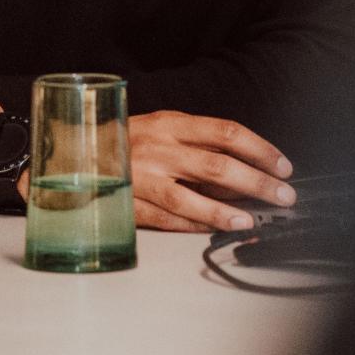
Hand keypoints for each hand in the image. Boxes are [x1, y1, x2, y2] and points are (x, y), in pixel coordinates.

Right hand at [128, 110, 295, 233]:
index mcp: (170, 123)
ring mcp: (139, 177)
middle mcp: (156, 148)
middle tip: (283, 195)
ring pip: (189, 197)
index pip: (226, 133)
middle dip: (256, 182)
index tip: (283, 166)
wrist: (71, 153)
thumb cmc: (126, 141)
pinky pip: (164, 218)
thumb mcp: (163, 129)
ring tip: (250, 220)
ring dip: (225, 211)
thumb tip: (245, 173)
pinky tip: (214, 230)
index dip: (260, 150)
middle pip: (216, 166)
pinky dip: (192, 225)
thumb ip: (199, 147)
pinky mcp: (126, 204)